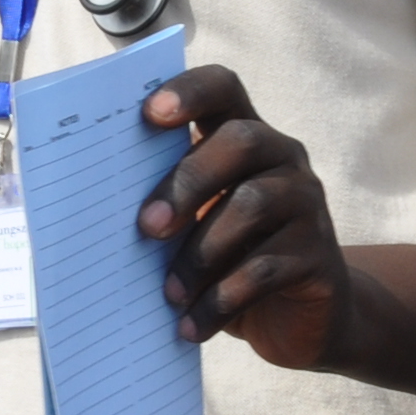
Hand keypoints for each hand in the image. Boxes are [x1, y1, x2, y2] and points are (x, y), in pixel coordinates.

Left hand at [138, 66, 364, 368]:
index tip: (149, 114)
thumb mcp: (197, 230)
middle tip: (146, 228)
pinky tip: (191, 326)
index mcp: (246, 139)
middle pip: (242, 140)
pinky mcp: (320, 257)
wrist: (304, 322)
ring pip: (254, 204)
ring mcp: (308, 206)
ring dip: (200, 251)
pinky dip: (220, 299)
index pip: (224, 88)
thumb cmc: (231, 263)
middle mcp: (284, 160)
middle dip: (187, 181)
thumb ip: (167, 207)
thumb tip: (95, 214)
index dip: (189, 91)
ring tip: (168, 293)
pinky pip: (266, 269)